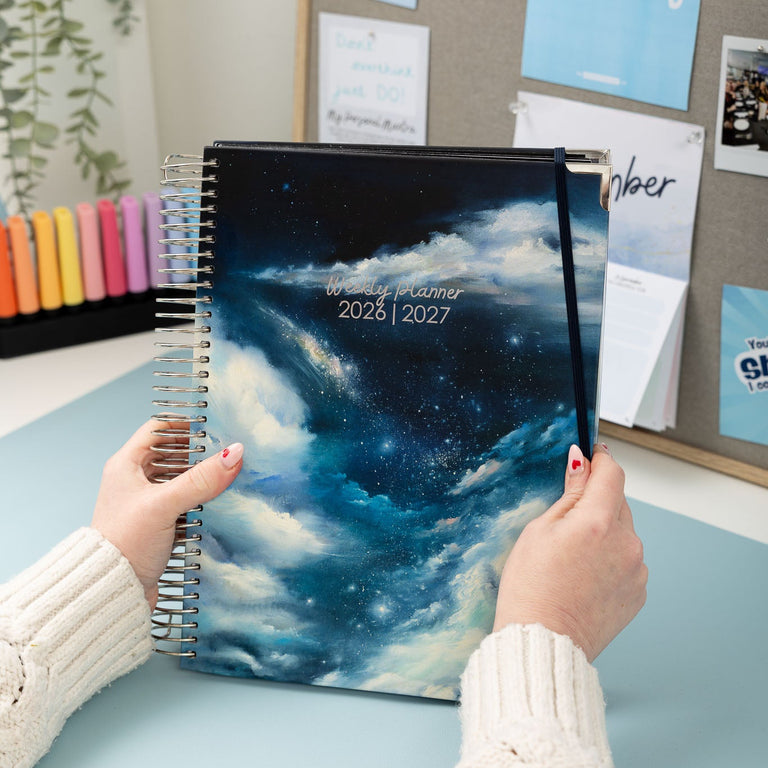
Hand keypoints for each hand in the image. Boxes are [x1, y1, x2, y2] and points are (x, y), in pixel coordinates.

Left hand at [91, 419, 242, 608]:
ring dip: (204, 478)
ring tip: (231, 474)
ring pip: (183, 480)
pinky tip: (222, 502)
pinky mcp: (159, 524)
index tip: (214, 425)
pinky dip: (203, 501)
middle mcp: (135, 481)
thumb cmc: (124, 543)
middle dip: (201, 452)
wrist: (112, 592)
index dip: (185, 424)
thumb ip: (200, 479)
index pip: (158, 429)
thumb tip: (234, 453)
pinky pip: (187, 503)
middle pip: (175, 454)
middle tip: (230, 449)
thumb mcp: (163, 505)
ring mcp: (148, 503)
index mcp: (126, 465)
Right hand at [493, 444, 646, 661]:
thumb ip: (569, 494)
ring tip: (573, 559)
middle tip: (565, 524)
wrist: (544, 642)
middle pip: (617, 503)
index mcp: (597, 522)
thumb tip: (581, 463)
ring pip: (623, 533)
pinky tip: (585, 576)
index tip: (592, 455)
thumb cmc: (531, 589)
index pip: (611, 474)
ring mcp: (636, 569)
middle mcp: (626, 543)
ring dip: (604, 533)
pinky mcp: (639, 592)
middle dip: (596, 503)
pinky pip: (627, 560)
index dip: (601, 460)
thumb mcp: (539, 530)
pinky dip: (611, 559)